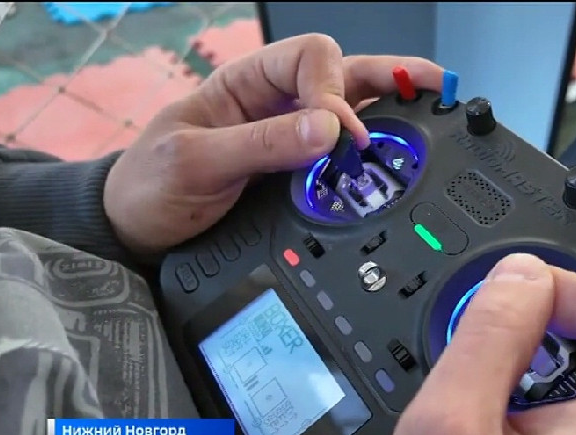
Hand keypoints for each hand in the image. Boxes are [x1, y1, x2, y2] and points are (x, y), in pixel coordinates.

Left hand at [103, 34, 442, 255]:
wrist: (140, 234)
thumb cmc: (150, 186)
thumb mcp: (196, 162)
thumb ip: (262, 144)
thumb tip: (329, 129)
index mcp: (247, 82)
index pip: (310, 59)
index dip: (333, 92)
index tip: (340, 137)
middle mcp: (275, 100)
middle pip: (344, 73)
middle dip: (391, 78)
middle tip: (435, 87)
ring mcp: (289, 133)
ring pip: (354, 106)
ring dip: (393, 106)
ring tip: (435, 110)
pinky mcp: (297, 167)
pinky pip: (344, 145)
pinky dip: (376, 144)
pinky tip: (398, 149)